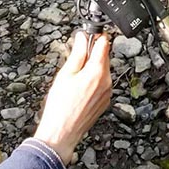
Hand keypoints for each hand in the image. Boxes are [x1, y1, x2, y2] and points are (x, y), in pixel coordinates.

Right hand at [33, 32, 111, 164]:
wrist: (62, 133)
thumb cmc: (60, 107)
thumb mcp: (66, 74)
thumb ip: (77, 53)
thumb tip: (82, 37)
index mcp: (98, 71)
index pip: (104, 43)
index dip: (96, 36)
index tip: (89, 34)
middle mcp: (107, 81)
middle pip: (104, 57)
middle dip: (92, 54)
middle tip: (76, 59)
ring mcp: (107, 93)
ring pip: (103, 71)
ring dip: (92, 68)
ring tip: (74, 77)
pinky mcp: (105, 101)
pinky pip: (102, 84)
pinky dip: (93, 81)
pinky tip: (79, 88)